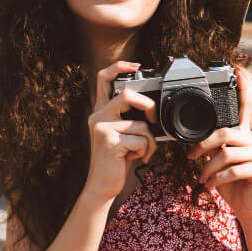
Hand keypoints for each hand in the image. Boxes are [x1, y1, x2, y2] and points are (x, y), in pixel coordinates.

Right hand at [83, 60, 158, 205]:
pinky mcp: (109, 142)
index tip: (136, 65)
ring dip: (150, 141)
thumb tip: (154, 108)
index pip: (103, 78)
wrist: (103, 185)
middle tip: (153, 121)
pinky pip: (141, 140)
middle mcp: (97, 116)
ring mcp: (101, 128)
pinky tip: (137, 158)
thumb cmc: (117, 159)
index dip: (119, 67)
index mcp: (101, 111)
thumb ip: (130, 118)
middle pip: (126, 94)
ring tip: (142, 151)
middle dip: (148, 106)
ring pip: (141, 124)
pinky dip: (147, 151)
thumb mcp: (122, 134)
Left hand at [186, 66, 251, 220]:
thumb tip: (194, 143)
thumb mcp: (218, 163)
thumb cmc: (232, 184)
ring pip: (226, 154)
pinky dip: (217, 179)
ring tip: (203, 179)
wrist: (248, 207)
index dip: (244, 91)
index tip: (239, 72)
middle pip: (225, 133)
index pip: (246, 109)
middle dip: (204, 146)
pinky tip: (211, 185)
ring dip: (208, 168)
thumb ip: (212, 149)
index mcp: (245, 136)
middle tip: (192, 157)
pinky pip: (233, 170)